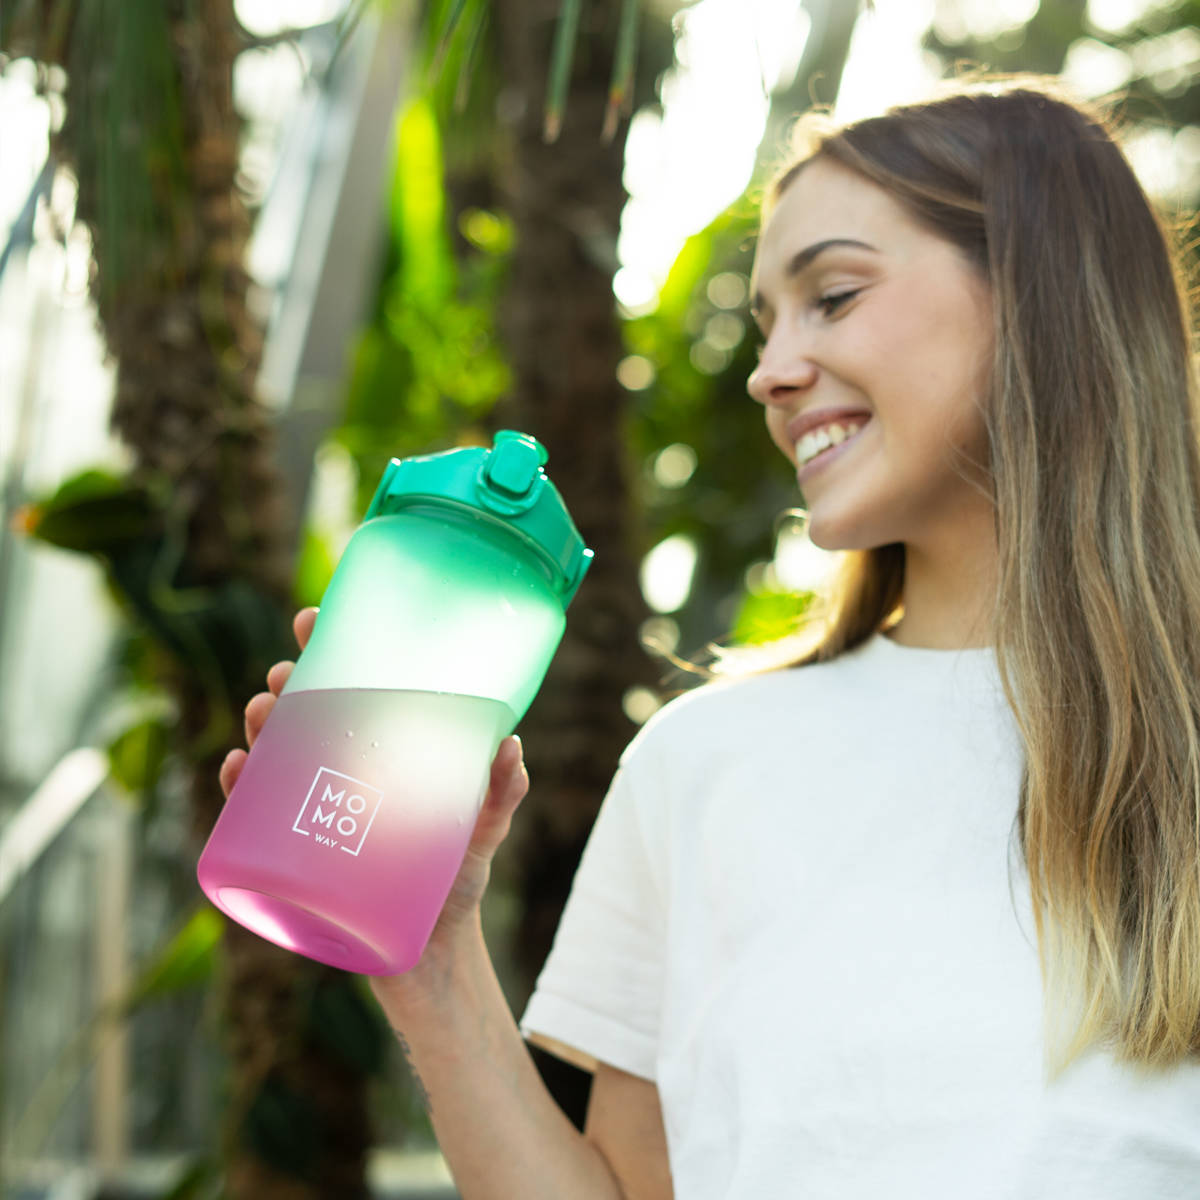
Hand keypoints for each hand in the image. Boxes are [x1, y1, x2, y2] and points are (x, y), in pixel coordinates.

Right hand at [218, 607, 530, 971]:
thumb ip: (501, 791)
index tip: (312, 620)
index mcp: (385, 749)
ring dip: (259, 724)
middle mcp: (345, 769)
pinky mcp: (296, 852)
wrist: (431, 952)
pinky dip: (241, 787)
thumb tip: (510, 746)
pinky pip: (254, 813)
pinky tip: (238, 768)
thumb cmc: (456, 878)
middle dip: (287, 682)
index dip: (328, 648)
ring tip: (261, 714)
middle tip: (285, 675)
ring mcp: (315, 808)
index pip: (353, 685)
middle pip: (306, 711)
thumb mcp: (484, 828)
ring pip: (273, 752)